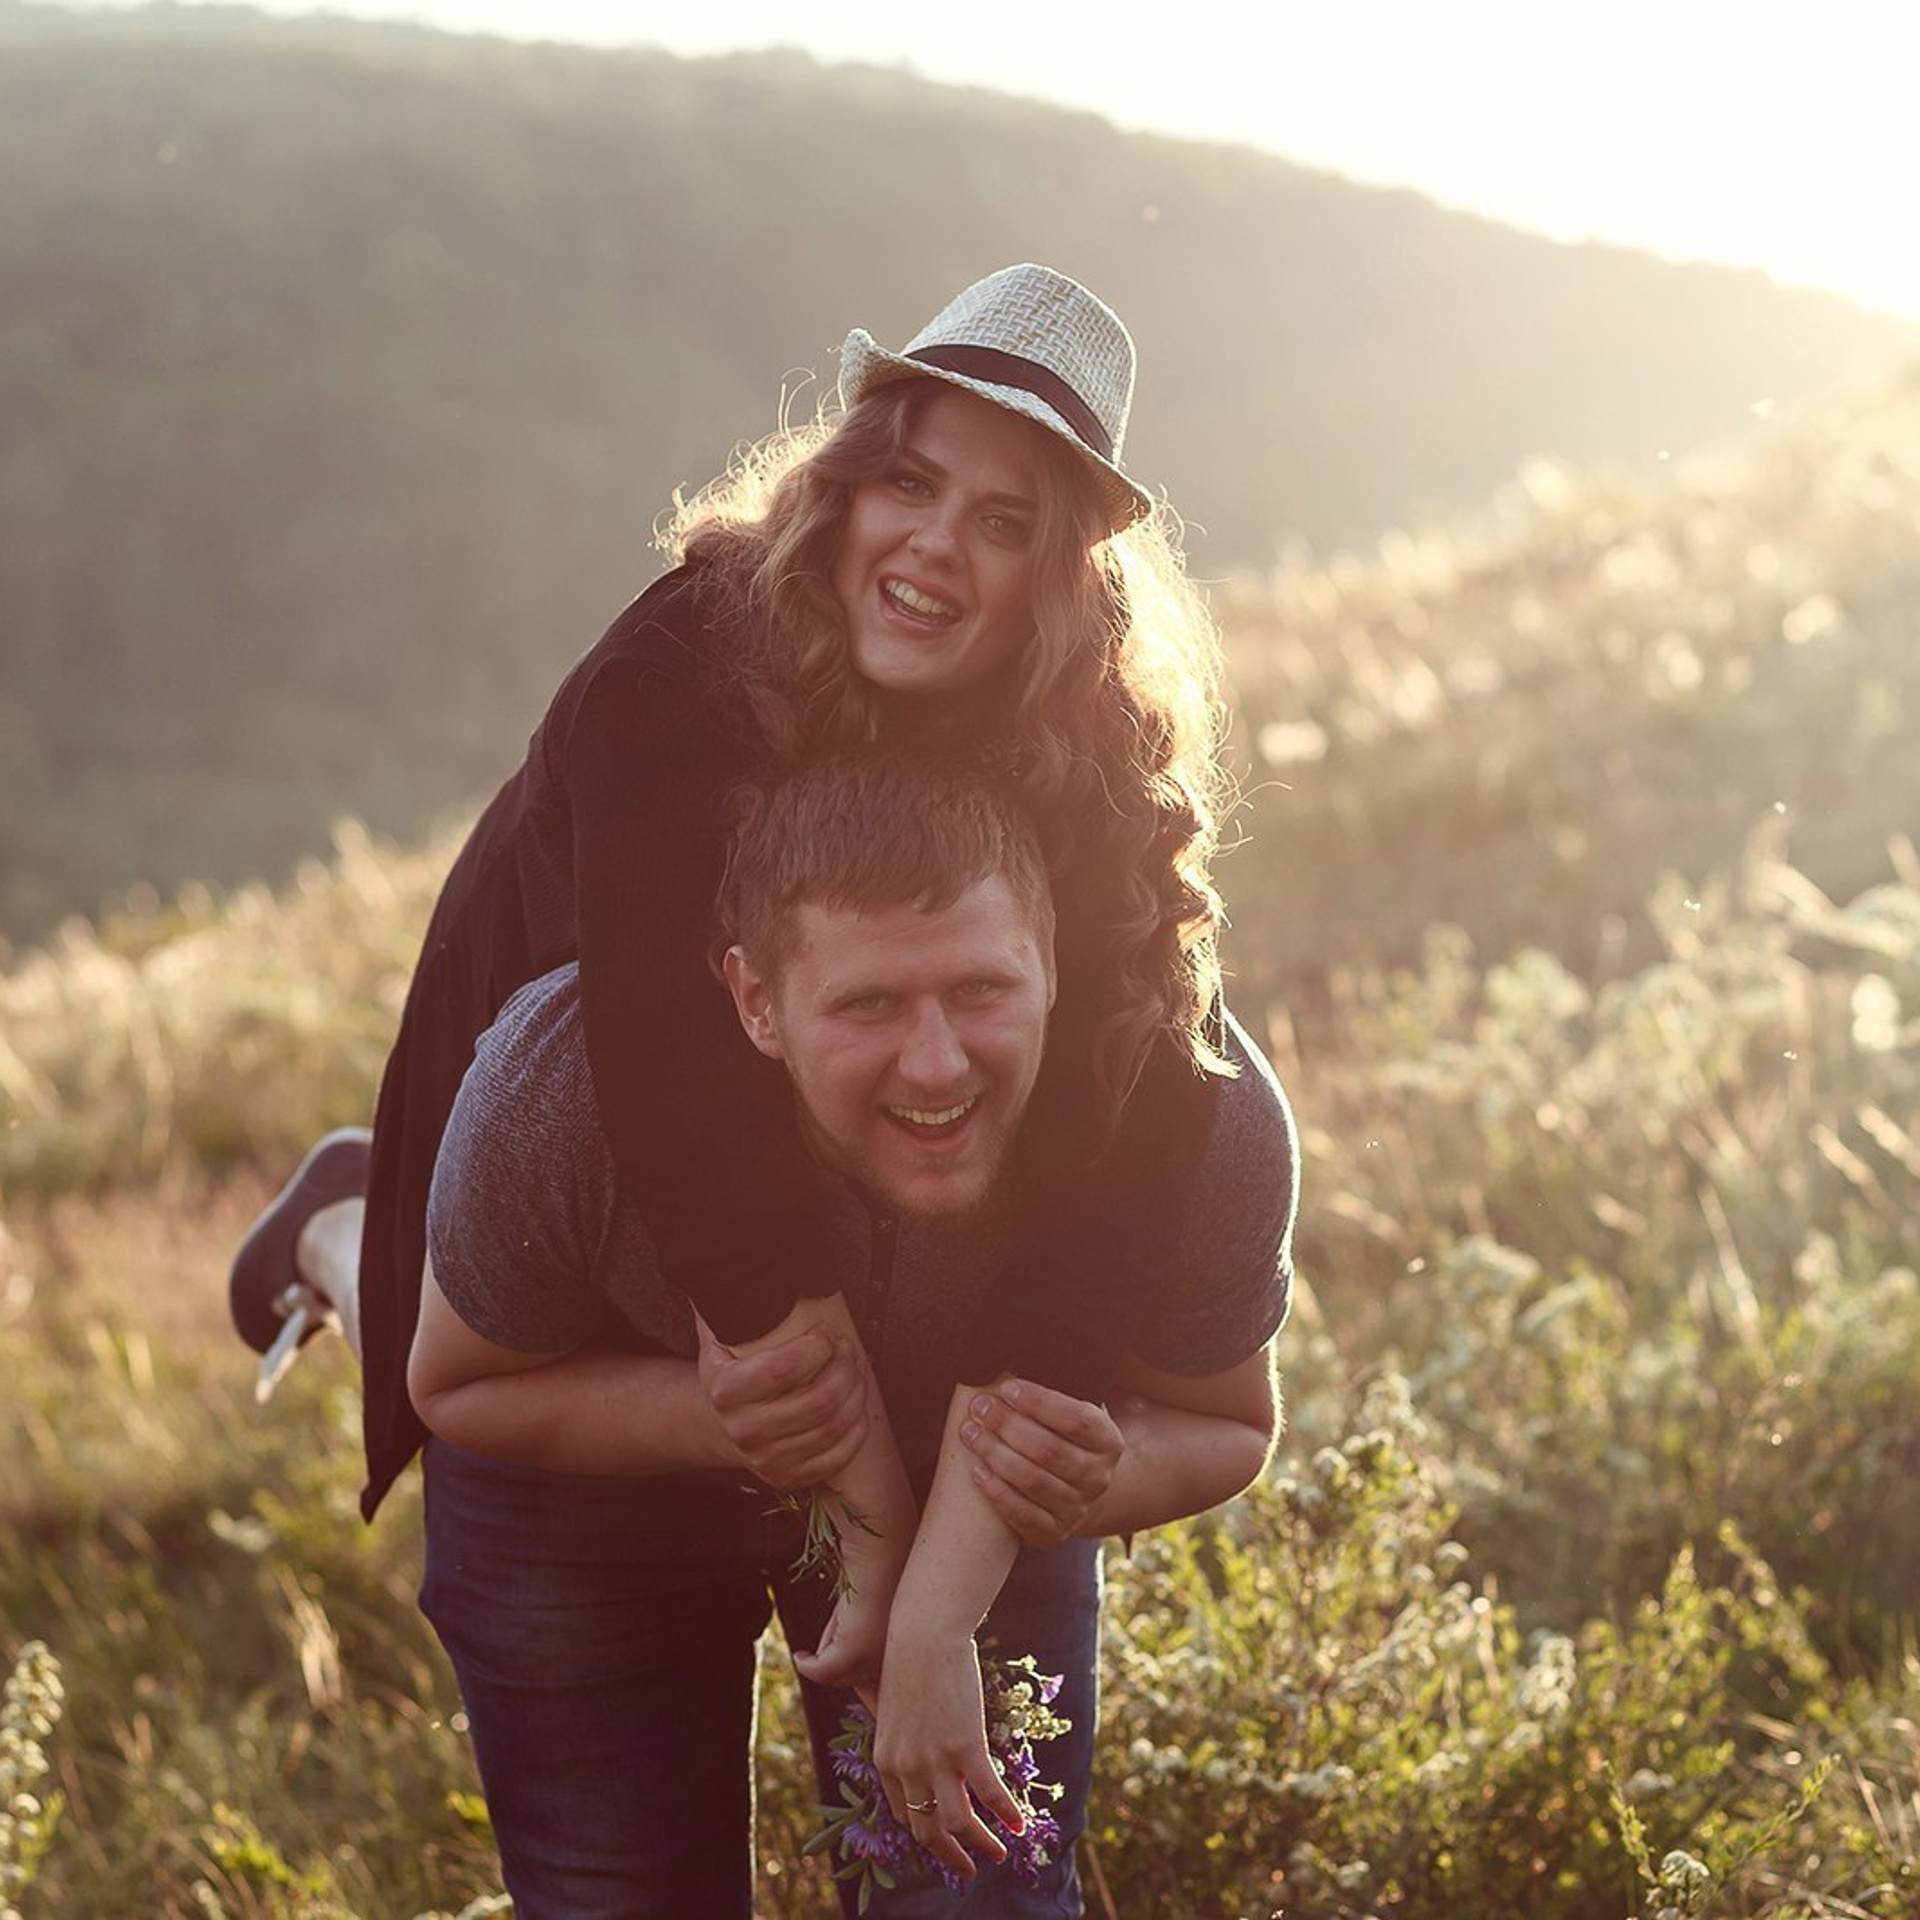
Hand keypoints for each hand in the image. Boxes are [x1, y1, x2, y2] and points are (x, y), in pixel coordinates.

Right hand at [696, 1313, 866, 1489]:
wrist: (720, 1424)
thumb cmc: (730, 1371)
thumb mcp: (718, 1335)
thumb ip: (725, 1300)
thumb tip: (730, 1256)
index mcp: (725, 1391)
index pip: (783, 1369)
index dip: (816, 1348)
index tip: (826, 1334)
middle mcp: (743, 1430)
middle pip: (817, 1401)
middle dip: (845, 1369)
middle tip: (849, 1350)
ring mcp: (766, 1459)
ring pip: (832, 1426)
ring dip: (856, 1394)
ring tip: (857, 1370)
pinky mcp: (789, 1477)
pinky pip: (837, 1455)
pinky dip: (857, 1429)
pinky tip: (859, 1407)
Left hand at [873, 1629, 1022, 1880]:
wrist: (922, 1633)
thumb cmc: (908, 1661)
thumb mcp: (893, 1707)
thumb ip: (900, 1737)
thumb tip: (914, 1748)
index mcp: (886, 1760)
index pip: (904, 1814)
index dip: (925, 1834)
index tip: (941, 1843)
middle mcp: (907, 1768)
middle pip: (929, 1828)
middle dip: (950, 1853)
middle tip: (967, 1869)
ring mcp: (936, 1759)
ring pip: (959, 1821)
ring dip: (981, 1845)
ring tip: (998, 1856)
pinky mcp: (965, 1745)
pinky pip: (989, 1794)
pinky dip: (1005, 1814)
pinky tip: (1019, 1825)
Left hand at [958, 1377, 1126, 1546]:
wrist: (1070, 1488)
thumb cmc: (1059, 1435)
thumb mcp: (1069, 1411)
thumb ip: (1055, 1390)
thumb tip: (1015, 1356)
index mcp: (1108, 1440)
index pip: (1077, 1418)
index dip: (1040, 1402)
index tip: (1007, 1386)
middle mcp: (1098, 1477)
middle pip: (1049, 1449)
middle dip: (1008, 1425)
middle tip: (979, 1406)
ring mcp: (1077, 1508)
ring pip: (1032, 1480)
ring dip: (995, 1453)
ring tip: (969, 1431)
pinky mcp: (1053, 1532)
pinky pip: (1022, 1514)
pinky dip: (997, 1492)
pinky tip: (976, 1470)